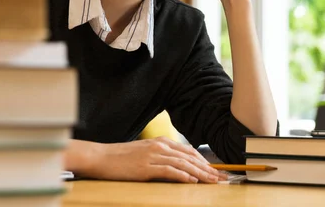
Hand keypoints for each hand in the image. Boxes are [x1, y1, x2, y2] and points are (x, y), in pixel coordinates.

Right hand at [84, 137, 227, 182]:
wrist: (101, 157)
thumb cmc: (121, 158)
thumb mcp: (145, 153)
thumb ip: (162, 157)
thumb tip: (179, 167)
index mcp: (162, 142)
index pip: (189, 151)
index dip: (205, 161)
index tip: (216, 171)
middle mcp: (161, 146)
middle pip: (190, 157)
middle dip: (208, 168)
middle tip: (222, 177)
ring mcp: (154, 156)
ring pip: (184, 164)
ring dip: (201, 173)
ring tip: (213, 181)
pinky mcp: (147, 167)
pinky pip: (170, 171)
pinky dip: (183, 176)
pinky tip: (193, 181)